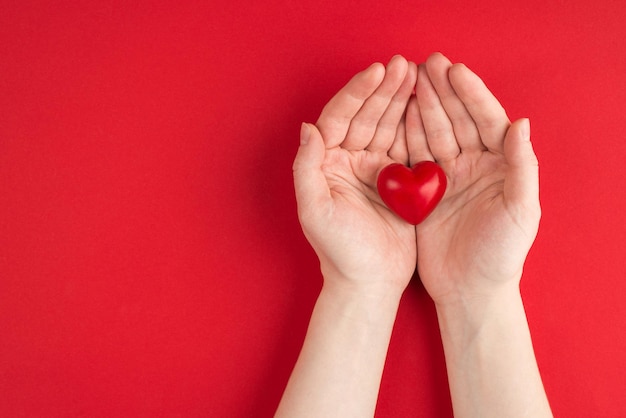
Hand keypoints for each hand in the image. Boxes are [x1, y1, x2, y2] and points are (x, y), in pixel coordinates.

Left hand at [293, 55, 417, 297]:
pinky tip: (427, 104)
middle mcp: (348, 162)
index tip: (377, 71)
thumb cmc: (339, 251)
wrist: (370, 282)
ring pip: (387, 126)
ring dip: (400, 100)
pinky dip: (416, 124)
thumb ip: (307, 168)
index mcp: (326, 164)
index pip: (339, 118)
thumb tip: (308, 127)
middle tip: (403, 64)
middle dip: (383, 89)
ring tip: (417, 74)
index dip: (357, 93)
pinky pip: (407, 145)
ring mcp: (374, 170)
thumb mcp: (315, 211)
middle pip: (365, 116)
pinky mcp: (398, 181)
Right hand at [406, 53, 540, 304]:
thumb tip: (522, 123)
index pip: (487, 121)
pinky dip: (404, 135)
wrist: (469, 290)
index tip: (454, 71)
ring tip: (407, 79)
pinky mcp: (423, 192)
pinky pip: (413, 156)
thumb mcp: (520, 211)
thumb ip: (524, 167)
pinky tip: (395, 114)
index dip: (471, 95)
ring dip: (421, 106)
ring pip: (432, 133)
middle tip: (426, 64)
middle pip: (457, 120)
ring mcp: (446, 177)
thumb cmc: (501, 255)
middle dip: (442, 91)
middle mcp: (473, 166)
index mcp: (499, 166)